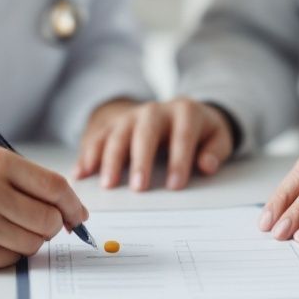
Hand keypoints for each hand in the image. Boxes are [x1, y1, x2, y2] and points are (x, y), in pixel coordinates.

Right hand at [0, 147, 88, 270]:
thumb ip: (31, 183)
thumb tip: (73, 213)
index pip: (55, 187)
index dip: (73, 206)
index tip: (78, 216)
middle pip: (49, 219)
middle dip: (51, 226)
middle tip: (36, 223)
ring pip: (34, 243)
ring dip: (29, 241)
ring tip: (6, 229)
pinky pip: (13, 259)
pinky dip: (8, 253)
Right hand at [75, 97, 234, 190]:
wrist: (176, 112)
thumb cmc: (199, 131)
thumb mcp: (217, 137)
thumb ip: (216, 151)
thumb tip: (207, 165)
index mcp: (184, 111)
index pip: (182, 134)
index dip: (179, 159)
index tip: (174, 186)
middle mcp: (155, 110)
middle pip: (145, 131)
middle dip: (141, 160)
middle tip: (138, 187)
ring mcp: (130, 115)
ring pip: (117, 133)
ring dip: (110, 159)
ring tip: (108, 185)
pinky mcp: (112, 124)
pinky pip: (97, 137)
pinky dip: (88, 156)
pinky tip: (81, 174)